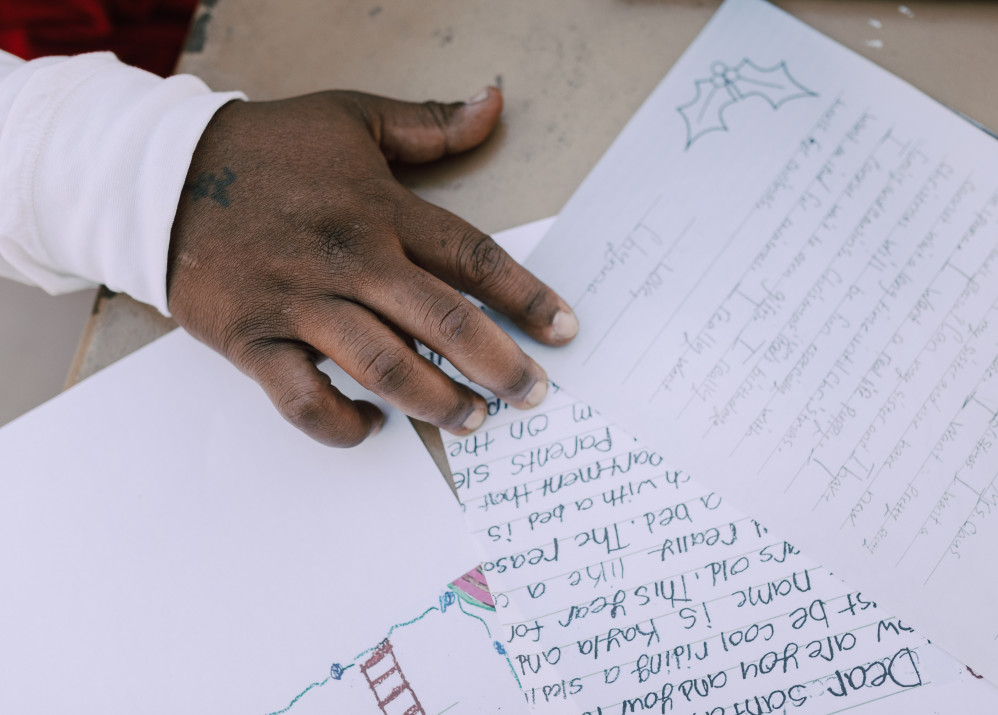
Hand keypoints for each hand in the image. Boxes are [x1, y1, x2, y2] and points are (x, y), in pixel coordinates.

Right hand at [167, 87, 577, 446]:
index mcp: (381, 209)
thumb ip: (428, 124)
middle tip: (534, 396)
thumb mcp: (351, 121)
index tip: (564, 330)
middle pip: (444, 322)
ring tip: (473, 420)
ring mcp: (301, 303)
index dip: (526, 297)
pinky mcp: (254, 340)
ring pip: (385, 367)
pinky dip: (342, 424)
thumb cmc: (266, 152)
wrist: (159, 177)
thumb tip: (494, 104)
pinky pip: (304, 400)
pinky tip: (373, 427)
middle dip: (500, 367)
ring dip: (437, 403)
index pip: (473, 257)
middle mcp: (351, 259)